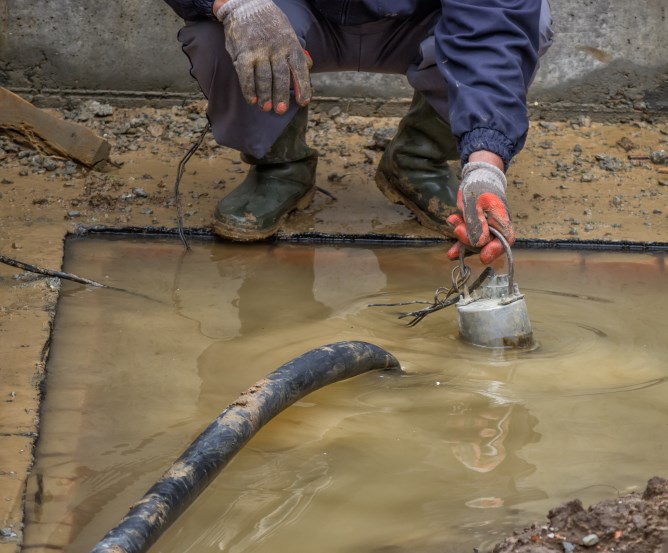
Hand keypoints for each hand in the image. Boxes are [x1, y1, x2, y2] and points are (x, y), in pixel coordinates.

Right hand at [215, 0, 311, 114]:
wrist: (246, 4)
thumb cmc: (270, 24)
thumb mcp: (288, 33)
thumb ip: (298, 51)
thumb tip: (310, 65)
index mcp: (290, 45)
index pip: (299, 69)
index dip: (303, 87)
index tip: (303, 102)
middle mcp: (276, 49)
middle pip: (281, 77)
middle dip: (281, 96)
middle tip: (280, 111)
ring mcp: (259, 51)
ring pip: (263, 79)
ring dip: (265, 96)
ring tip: (266, 108)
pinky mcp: (243, 53)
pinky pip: (246, 76)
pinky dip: (249, 90)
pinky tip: (252, 100)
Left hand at [446, 160, 513, 264]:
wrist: (477, 177)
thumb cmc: (478, 186)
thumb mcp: (474, 203)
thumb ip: (475, 223)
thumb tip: (478, 243)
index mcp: (501, 217)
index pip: (504, 239)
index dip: (495, 250)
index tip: (482, 257)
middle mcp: (496, 226)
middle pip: (487, 243)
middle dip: (471, 242)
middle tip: (457, 230)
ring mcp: (486, 228)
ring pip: (476, 243)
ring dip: (463, 244)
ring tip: (451, 246)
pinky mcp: (476, 228)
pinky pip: (470, 239)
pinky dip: (461, 244)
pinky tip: (451, 253)